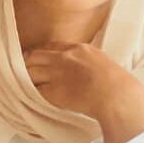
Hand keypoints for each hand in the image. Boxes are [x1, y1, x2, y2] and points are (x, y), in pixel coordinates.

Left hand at [22, 41, 143, 122]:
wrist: (117, 96)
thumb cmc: (117, 84)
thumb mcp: (103, 62)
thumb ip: (89, 61)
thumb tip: (85, 70)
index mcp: (79, 49)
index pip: (52, 46)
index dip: (43, 53)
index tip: (39, 59)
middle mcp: (65, 57)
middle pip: (35, 55)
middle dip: (29, 63)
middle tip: (26, 72)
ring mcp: (57, 73)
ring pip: (30, 71)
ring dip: (27, 78)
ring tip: (27, 85)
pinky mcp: (53, 90)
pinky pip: (35, 89)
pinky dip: (31, 92)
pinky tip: (31, 96)